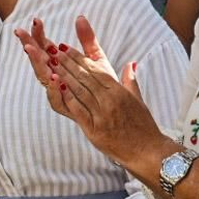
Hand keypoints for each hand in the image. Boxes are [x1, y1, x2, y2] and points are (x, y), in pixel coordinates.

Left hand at [14, 15, 159, 167]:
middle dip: (67, 63)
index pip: (96, 69)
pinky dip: (68, 98)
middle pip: (85, 77)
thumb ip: (130, 81)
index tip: (65, 47)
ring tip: (51, 64)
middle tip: (52, 51)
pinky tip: (57, 87)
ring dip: (64, 76)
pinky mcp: (95, 130)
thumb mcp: (138, 100)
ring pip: (80, 90)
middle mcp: (110, 100)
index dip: (79, 57)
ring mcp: (102, 115)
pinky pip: (78, 110)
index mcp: (119, 92)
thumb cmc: (143, 126)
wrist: (148, 151)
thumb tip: (130, 63)